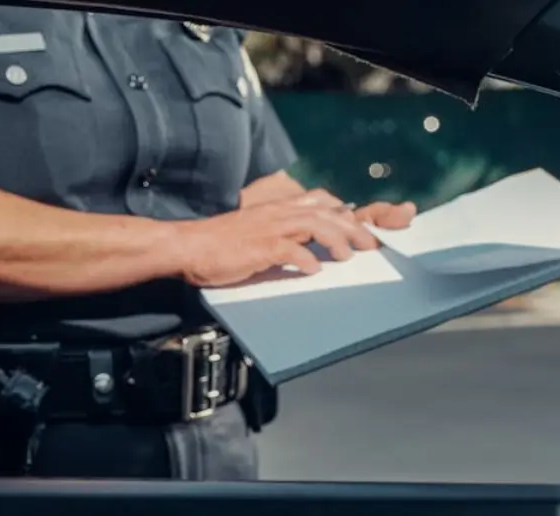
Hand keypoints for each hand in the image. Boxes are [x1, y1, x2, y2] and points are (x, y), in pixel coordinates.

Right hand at [172, 189, 415, 287]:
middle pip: (326, 212)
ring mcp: (269, 228)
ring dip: (336, 240)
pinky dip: (305, 259)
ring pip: (314, 225)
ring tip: (349, 256)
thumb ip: (282, 233)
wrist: (188, 246)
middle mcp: (278, 213)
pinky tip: (314, 270)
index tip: (365, 227)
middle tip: (371, 244)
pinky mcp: (259, 247)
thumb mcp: (256, 230)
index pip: (322, 201)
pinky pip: (289, 250)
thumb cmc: (220, 243)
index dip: (348, 212)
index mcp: (278, 208)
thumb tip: (309, 247)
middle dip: (353, 227)